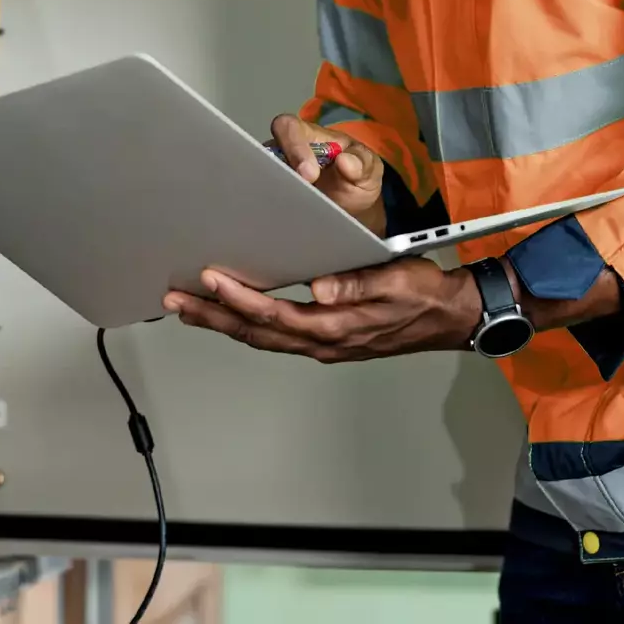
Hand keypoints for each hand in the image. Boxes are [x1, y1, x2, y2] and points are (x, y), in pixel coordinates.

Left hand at [163, 257, 480, 363]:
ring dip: (223, 323)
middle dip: (213, 316)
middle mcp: (323, 340)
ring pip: (262, 338)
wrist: (448, 316)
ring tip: (188, 308)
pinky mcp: (326, 339)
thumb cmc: (423, 293)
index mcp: (336, 325)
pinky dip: (247, 326)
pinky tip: (231, 315)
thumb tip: (318, 287)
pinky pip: (276, 337)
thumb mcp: (395, 280)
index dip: (239, 298)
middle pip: (256, 333)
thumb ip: (355, 284)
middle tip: (175, 302)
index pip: (275, 314)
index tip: (210, 280)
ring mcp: (323, 343)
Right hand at [270, 112, 385, 235]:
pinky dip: (274, 207)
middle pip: (266, 152)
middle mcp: (286, 152)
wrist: (353, 207)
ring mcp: (278, 174)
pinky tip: (289, 218)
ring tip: (295, 207)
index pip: (289, 128)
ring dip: (276, 190)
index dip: (294, 146)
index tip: (310, 174)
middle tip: (300, 192)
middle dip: (280, 172)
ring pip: (262, 176)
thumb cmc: (358, 177)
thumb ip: (363, 162)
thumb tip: (345, 161)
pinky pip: (265, 197)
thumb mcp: (369, 169)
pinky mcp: (274, 195)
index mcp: (310, 135)